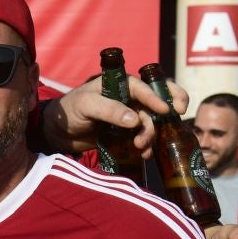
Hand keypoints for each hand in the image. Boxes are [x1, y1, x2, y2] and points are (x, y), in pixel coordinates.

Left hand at [47, 73, 183, 157]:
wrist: (58, 133)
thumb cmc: (69, 110)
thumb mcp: (86, 105)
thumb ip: (109, 110)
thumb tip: (135, 120)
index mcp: (119, 84)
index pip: (144, 87)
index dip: (158, 96)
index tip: (167, 110)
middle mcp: (128, 98)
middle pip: (157, 100)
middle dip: (170, 107)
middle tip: (178, 115)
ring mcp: (129, 116)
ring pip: (151, 122)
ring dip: (151, 134)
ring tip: (140, 146)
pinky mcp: (126, 134)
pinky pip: (143, 137)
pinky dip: (147, 145)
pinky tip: (143, 154)